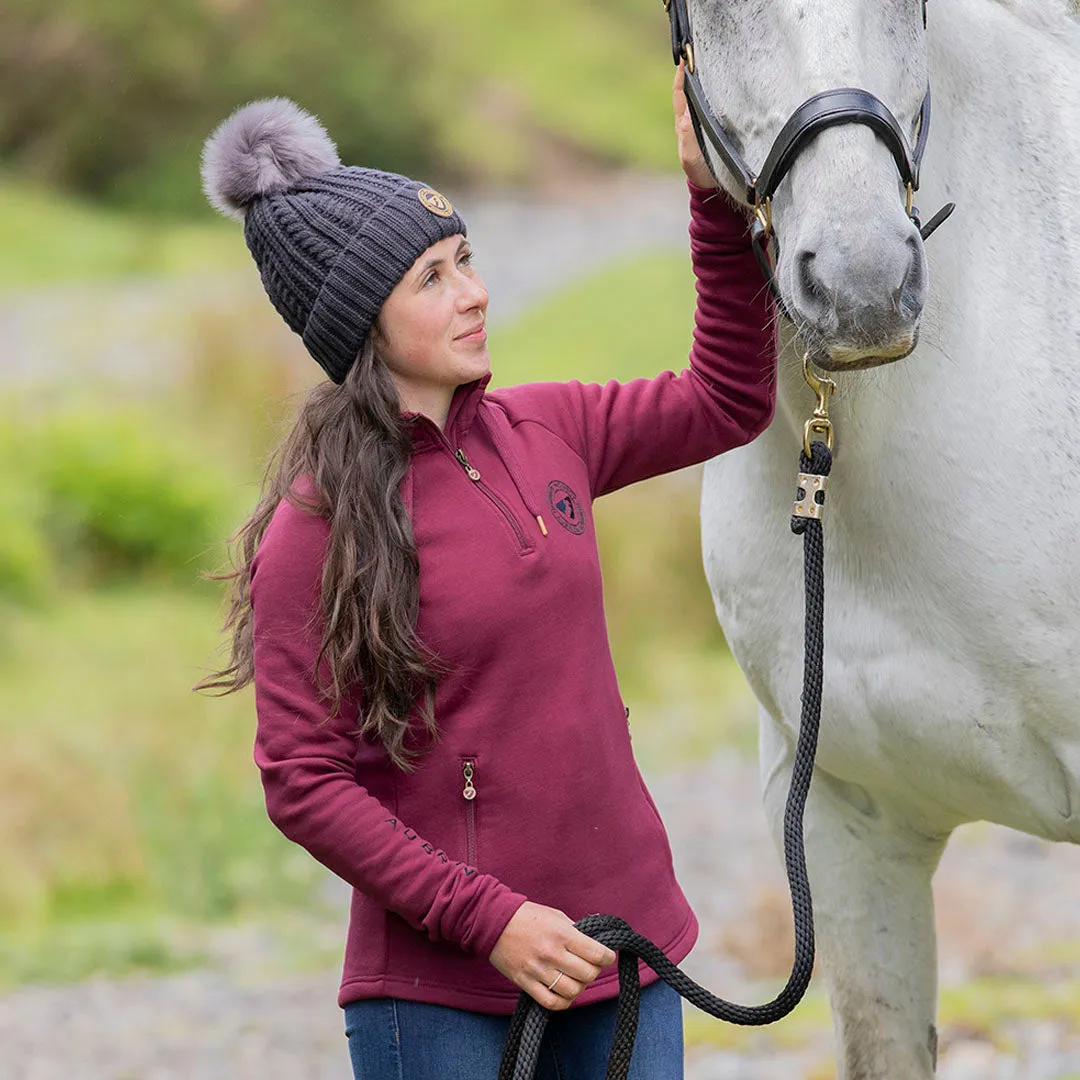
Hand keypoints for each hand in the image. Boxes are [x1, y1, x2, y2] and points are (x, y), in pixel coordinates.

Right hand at [489, 901, 617, 1010]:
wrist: (494, 921)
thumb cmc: (528, 916)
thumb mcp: (556, 916)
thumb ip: (575, 931)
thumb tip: (595, 945)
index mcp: (562, 934)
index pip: (596, 953)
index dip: (607, 957)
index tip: (607, 956)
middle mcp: (552, 953)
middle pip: (587, 974)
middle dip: (594, 971)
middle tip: (589, 966)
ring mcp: (538, 970)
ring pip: (572, 991)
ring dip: (579, 987)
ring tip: (575, 978)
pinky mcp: (525, 982)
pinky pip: (551, 1002)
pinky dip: (563, 1001)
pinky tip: (563, 992)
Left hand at [674, 60, 716, 188]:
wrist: (713, 188)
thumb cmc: (700, 173)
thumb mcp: (690, 158)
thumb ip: (687, 138)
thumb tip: (685, 116)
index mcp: (684, 124)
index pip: (681, 94)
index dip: (682, 77)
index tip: (686, 59)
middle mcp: (692, 119)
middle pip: (691, 90)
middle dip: (695, 71)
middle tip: (701, 51)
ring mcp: (704, 122)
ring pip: (703, 96)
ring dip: (707, 80)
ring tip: (715, 61)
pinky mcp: (716, 127)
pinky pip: (716, 105)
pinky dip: (719, 93)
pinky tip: (728, 83)